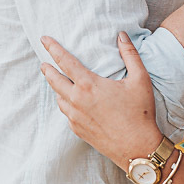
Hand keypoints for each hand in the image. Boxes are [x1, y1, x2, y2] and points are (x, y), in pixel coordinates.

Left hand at [40, 32, 165, 171]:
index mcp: (88, 85)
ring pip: (59, 98)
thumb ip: (130, 54)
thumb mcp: (140, 79)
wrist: (137, 147)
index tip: (44, 39)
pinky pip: (66, 113)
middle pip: (54, 80)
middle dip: (47, 69)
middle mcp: (77, 100)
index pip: (64, 61)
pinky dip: (66, 104)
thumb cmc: (140, 113)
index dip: (52, 48)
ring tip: (57, 82)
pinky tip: (71, 103)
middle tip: (44, 63)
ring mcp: (75, 117)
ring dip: (56, 88)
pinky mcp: (77, 130)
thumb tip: (121, 35)